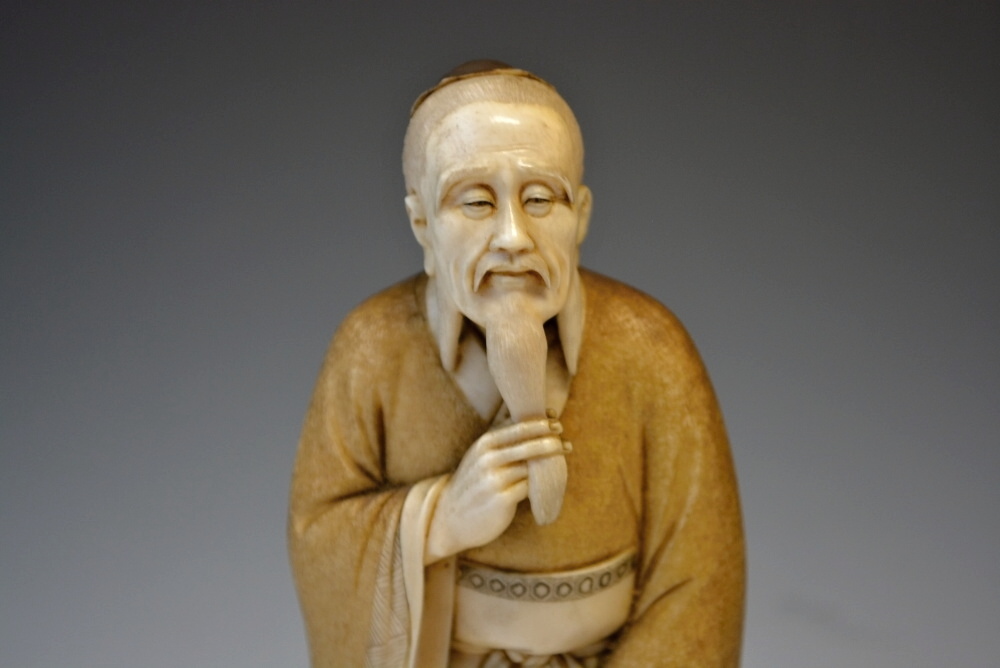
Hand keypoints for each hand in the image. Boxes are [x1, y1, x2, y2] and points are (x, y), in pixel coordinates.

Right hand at [425, 418, 565, 562]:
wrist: (451, 517)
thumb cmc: (473, 483)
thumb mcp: (479, 455)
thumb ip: (500, 438)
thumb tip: (526, 416)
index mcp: (484, 444)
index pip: (518, 427)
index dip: (540, 423)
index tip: (556, 420)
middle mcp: (488, 459)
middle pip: (528, 444)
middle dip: (551, 439)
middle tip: (565, 439)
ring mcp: (494, 480)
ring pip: (532, 465)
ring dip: (551, 460)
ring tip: (565, 453)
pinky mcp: (502, 500)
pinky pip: (530, 487)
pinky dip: (542, 483)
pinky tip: (552, 481)